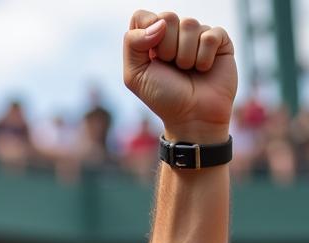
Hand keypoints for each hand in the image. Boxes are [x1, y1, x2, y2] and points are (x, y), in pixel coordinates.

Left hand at [123, 11, 236, 142]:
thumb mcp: (136, 76)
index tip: (151, 54)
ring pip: (190, 24)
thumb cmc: (163, 97)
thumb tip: (159, 23)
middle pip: (167, 17)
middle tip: (171, 67)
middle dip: (166, 47)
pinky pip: (211, 34)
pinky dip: (204, 56)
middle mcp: (173, 34)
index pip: (142, 17)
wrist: (192, 116)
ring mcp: (197, 35)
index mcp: (150, 41)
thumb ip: (133, 45)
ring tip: (187, 70)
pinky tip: (204, 69)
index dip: (146, 31)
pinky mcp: (219, 40)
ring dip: (185, 56)